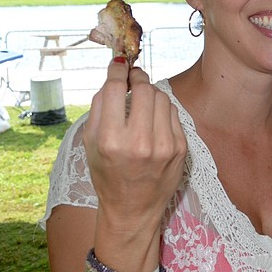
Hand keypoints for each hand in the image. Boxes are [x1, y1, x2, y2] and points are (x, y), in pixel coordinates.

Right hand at [84, 57, 186, 243]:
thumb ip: (100, 106)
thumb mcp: (90, 143)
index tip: (120, 63)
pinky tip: (153, 119)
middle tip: (133, 78)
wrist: (132, 209)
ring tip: (142, 102)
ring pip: (162, 97)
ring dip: (152, 93)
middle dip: (138, 78)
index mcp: (111, 141)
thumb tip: (115, 72)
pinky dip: (163, 110)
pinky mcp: (180, 148)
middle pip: (144, 89)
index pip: (117, 89)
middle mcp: (139, 143)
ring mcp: (164, 145)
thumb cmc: (107, 174)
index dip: (118, 70)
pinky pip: (173, 113)